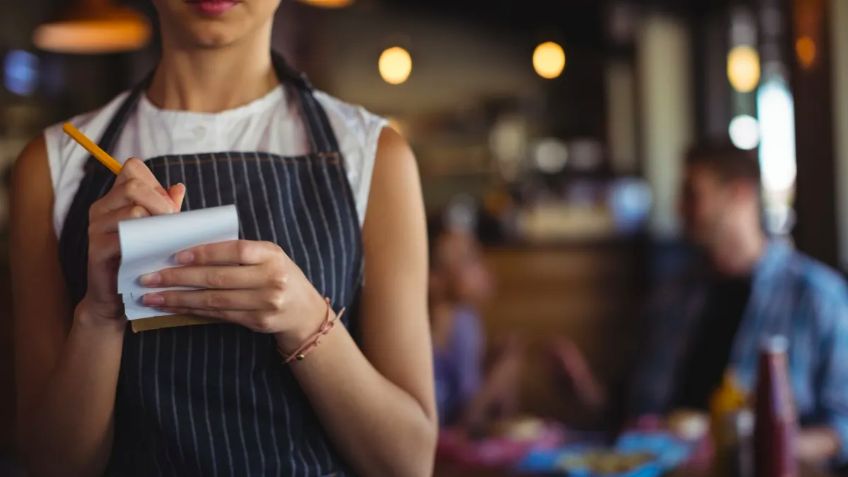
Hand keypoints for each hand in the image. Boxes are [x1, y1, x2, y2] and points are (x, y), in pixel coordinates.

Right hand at [80, 158, 184, 327]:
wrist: (116, 296)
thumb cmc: (140, 259)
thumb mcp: (156, 230)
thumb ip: (166, 208)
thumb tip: (178, 187)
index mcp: (114, 199)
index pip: (132, 168)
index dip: (155, 182)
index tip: (168, 206)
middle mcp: (101, 208)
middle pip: (133, 185)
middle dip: (161, 202)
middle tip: (173, 223)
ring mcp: (95, 228)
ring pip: (133, 210)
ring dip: (157, 224)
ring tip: (166, 240)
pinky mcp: (96, 249)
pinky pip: (125, 237)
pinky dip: (145, 242)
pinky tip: (154, 252)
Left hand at [139, 240, 327, 350]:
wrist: (304, 310)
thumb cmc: (278, 274)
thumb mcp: (267, 256)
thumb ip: (238, 252)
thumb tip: (190, 249)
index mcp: (271, 254)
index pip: (235, 251)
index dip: (204, 253)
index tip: (175, 256)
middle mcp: (271, 278)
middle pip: (218, 278)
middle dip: (179, 278)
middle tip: (149, 278)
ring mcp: (266, 303)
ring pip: (214, 300)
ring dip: (179, 299)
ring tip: (152, 297)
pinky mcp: (258, 322)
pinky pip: (219, 315)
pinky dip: (193, 310)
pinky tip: (174, 307)